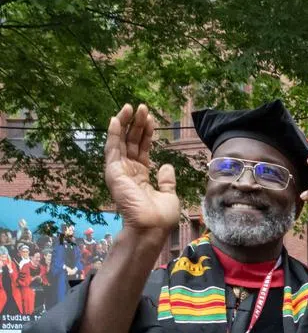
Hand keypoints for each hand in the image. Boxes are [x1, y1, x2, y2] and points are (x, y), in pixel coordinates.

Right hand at [104, 104, 179, 232]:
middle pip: (131, 142)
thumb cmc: (161, 216)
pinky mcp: (113, 172)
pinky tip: (116, 119)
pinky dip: (113, 133)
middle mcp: (128, 172)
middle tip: (142, 107)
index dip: (146, 134)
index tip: (150, 119)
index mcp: (141, 176)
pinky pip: (112, 149)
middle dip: (136, 124)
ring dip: (125, 123)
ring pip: (121, 142)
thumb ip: (166, 180)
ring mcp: (120, 171)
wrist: (152, 226)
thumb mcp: (169, 194)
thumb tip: (167, 166)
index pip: (142, 149)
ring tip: (131, 107)